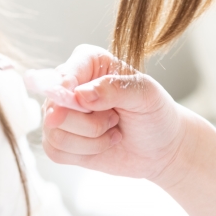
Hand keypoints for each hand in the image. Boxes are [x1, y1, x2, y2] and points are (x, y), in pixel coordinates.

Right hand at [42, 44, 199, 185]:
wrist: (161, 147)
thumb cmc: (154, 113)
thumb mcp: (144, 94)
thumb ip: (113, 88)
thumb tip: (79, 95)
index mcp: (87, 62)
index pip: (63, 75)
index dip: (67, 92)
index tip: (84, 104)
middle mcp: (68, 85)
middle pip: (55, 109)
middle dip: (90, 123)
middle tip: (115, 118)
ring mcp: (60, 113)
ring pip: (54, 134)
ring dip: (91, 140)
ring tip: (111, 130)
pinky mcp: (58, 140)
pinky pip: (55, 152)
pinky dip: (84, 153)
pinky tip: (102, 144)